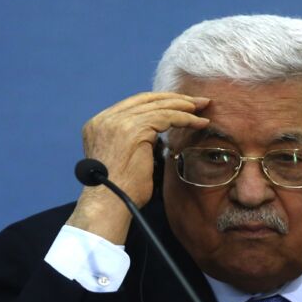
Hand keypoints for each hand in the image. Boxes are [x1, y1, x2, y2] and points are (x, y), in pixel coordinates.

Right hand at [66, 92, 209, 242]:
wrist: (109, 203)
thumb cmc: (120, 191)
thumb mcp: (123, 159)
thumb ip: (133, 143)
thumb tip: (154, 139)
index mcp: (99, 124)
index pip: (134, 104)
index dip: (159, 102)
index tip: (180, 104)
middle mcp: (106, 119)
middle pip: (146, 100)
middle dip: (174, 99)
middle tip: (197, 102)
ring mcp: (117, 122)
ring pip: (158, 106)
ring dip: (184, 106)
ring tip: (202, 108)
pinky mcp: (133, 129)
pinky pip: (166, 116)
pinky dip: (185, 118)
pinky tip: (199, 122)